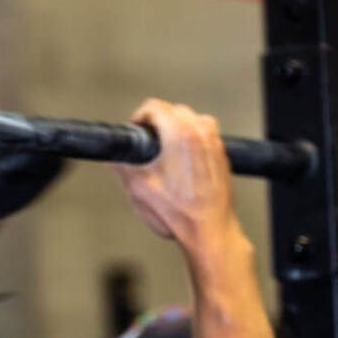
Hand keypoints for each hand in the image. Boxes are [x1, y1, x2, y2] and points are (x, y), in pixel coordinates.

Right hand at [113, 100, 237, 249]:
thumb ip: (122, 166)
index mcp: (179, 134)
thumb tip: (114, 158)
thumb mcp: (139, 188)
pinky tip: (185, 161)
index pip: (155, 106)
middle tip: (149, 140)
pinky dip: (195, 140)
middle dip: (159, 121)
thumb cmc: (180, 214)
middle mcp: (201, 133)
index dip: (140, 117)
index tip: (137, 130)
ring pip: (195, 120)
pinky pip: (208, 136)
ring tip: (167, 147)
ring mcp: (215, 144)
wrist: (209, 231)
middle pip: (175, 110)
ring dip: (180, 127)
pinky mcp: (223, 157)